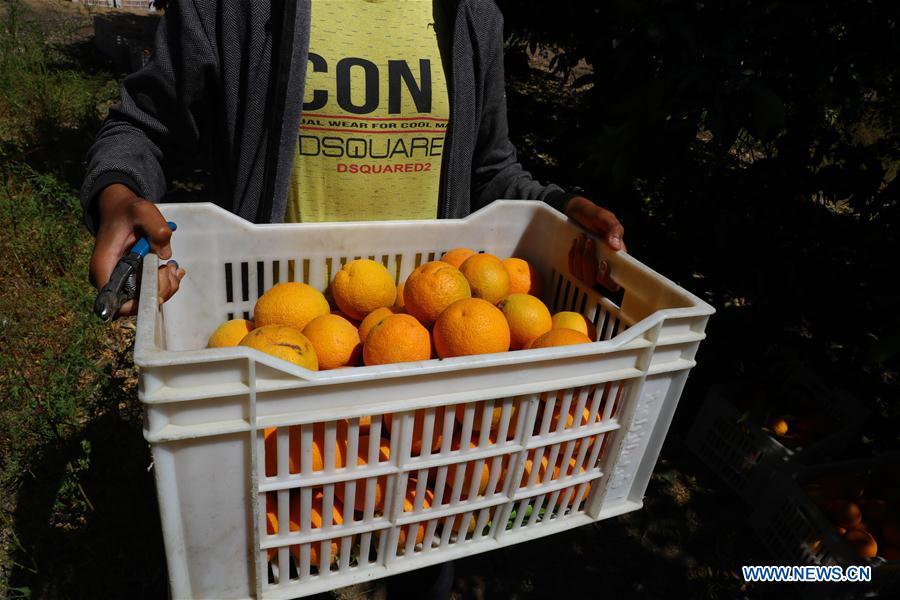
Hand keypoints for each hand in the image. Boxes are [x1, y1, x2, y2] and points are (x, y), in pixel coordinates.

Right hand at [89, 184, 185, 317]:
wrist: (122, 210)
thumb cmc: (128, 211)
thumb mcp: (143, 210)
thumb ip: (156, 228)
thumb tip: (165, 255)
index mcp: (103, 266)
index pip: (115, 303)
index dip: (138, 304)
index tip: (157, 284)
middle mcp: (109, 279)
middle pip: (135, 304)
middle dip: (159, 290)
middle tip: (170, 268)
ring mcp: (121, 281)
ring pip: (145, 299)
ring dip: (165, 286)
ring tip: (173, 267)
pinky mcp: (133, 279)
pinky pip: (150, 290)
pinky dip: (165, 282)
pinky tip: (172, 268)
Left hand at [564, 196, 625, 290]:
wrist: (578, 213)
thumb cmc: (595, 216)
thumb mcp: (606, 218)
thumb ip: (613, 229)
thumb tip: (617, 247)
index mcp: (616, 258)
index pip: (614, 282)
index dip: (608, 279)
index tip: (602, 263)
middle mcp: (603, 266)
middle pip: (596, 281)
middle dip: (589, 263)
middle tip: (589, 242)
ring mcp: (590, 268)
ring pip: (583, 276)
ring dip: (580, 257)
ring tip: (582, 238)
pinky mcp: (578, 266)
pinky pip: (573, 270)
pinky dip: (573, 256)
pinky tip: (575, 244)